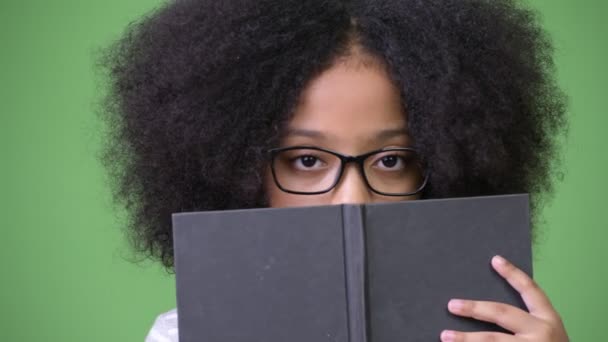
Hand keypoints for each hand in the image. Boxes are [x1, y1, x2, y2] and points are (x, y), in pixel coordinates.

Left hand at [440, 255, 568, 341]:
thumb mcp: (548, 334)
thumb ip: (524, 322)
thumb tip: (486, 310)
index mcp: (549, 320)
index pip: (531, 290)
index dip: (513, 274)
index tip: (495, 260)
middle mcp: (540, 333)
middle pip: (502, 313)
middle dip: (475, 309)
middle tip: (451, 305)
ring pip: (492, 341)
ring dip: (466, 338)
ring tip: (445, 335)